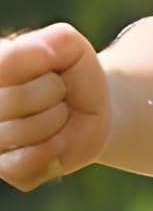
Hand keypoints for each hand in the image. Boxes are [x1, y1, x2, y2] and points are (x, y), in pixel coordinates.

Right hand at [0, 24, 110, 190]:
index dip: (44, 62)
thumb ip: (56, 42)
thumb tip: (44, 55)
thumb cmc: (70, 74)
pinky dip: (54, 147)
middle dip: (53, 92)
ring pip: (22, 131)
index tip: (52, 65)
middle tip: (57, 93)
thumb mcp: (71, 48)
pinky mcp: (2, 168)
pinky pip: (25, 161)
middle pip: (16, 100)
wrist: (87, 109)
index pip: (5, 65)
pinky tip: (56, 139)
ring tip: (56, 114)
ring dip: (56, 119)